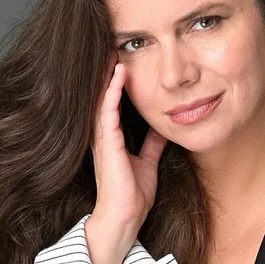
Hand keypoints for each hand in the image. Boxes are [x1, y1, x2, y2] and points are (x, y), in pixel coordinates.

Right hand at [90, 53, 167, 232]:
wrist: (125, 218)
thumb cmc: (132, 194)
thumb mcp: (147, 162)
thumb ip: (152, 144)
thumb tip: (163, 127)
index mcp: (111, 138)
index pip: (110, 102)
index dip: (115, 81)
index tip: (122, 58)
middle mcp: (102, 135)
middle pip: (101, 95)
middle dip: (106, 71)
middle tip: (111, 44)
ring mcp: (103, 139)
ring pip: (101, 98)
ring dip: (107, 75)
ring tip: (113, 51)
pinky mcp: (108, 145)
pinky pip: (107, 112)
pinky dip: (112, 92)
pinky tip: (118, 76)